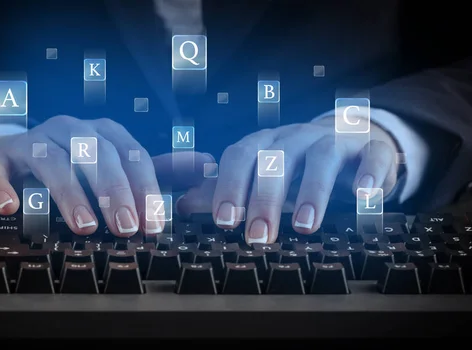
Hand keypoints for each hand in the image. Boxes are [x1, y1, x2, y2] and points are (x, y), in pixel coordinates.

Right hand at [0, 116, 210, 236]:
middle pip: (98, 155)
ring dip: (70, 192)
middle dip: (115, 192)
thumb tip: (208, 164)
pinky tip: (13, 208)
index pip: (133, 156)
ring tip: (85, 226)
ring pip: (54, 159)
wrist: (8, 161)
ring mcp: (32, 140)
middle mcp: (70, 130)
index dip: (146, 189)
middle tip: (126, 228)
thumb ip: (159, 167)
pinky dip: (3, 186)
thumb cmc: (70, 166)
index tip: (154, 225)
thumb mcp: (116, 165)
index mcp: (103, 133)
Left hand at [181, 116, 398, 243]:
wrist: (348, 138)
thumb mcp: (259, 176)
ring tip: (304, 228)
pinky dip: (369, 174)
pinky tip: (363, 199)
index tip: (224, 221)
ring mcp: (334, 140)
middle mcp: (296, 138)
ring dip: (312, 191)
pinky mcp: (371, 149)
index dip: (230, 186)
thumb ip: (224, 191)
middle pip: (277, 159)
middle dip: (265, 198)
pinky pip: (373, 155)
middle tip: (257, 236)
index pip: (240, 156)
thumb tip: (181, 207)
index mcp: (265, 144)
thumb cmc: (295, 164)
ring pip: (322, 156)